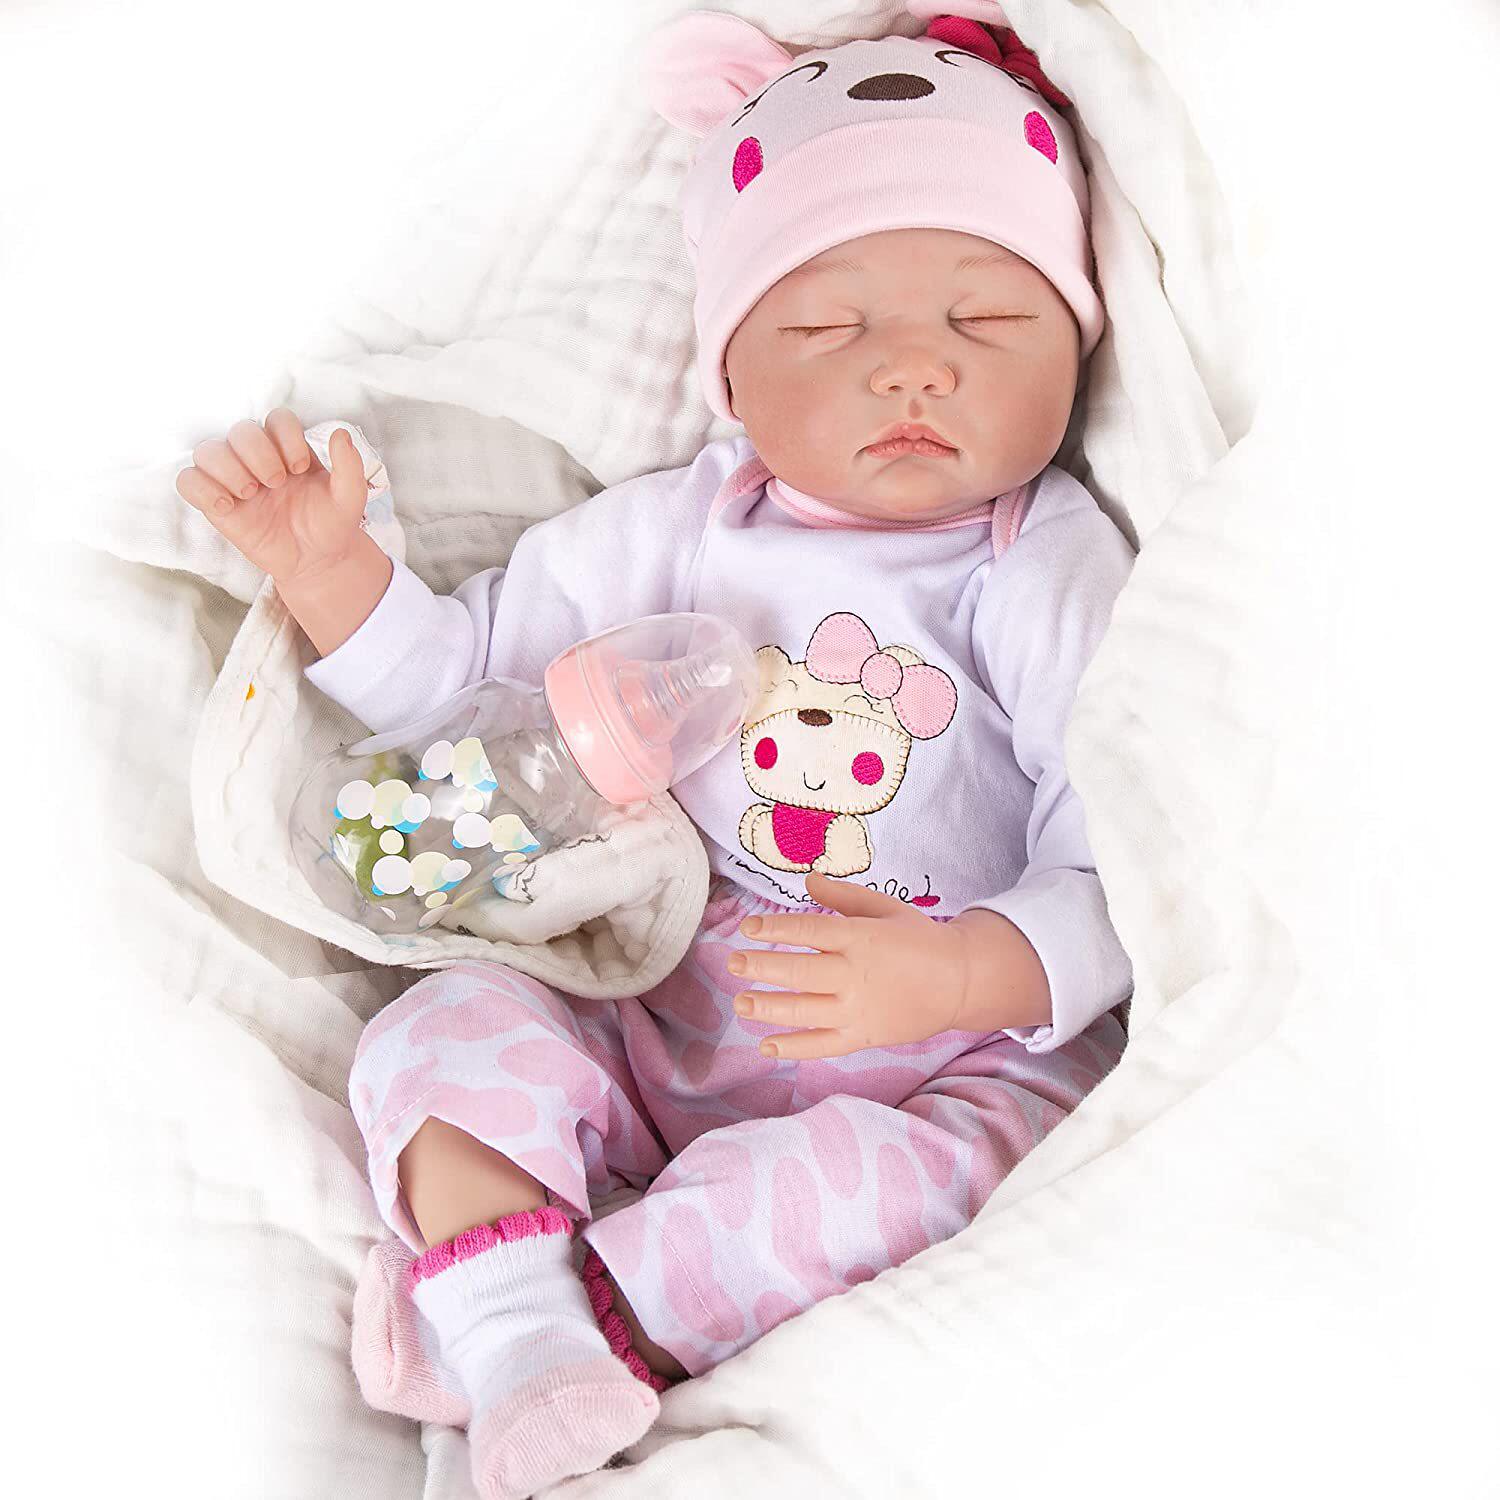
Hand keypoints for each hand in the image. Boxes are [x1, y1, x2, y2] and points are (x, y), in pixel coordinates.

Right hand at [174, 408, 370, 586]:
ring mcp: (234, 480)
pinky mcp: (216, 504)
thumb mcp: (350, 498)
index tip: (300, 468)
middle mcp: (257, 459)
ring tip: (251, 493)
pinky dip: (201, 488)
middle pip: (241, 429)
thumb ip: (350, 466)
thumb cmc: (330, 524)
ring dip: (228, 468)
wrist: (318, 561)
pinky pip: (188, 481)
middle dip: (258, 453)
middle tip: (276, 483)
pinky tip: (228, 506)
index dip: (285, 436)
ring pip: (206, 450)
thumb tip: (341, 434)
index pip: (276, 419)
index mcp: (288, 450)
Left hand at [728, 871, 971, 1059]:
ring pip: (804, 1011)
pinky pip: (823, 1046)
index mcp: (860, 938)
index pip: (809, 932)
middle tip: (733, 963)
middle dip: (761, 968)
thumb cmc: (919, 939)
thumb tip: (807, 880)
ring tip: (741, 1002)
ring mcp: (858, 1009)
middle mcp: (855, 975)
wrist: (960, 981)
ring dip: (768, 1008)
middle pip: (799, 972)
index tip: (748, 928)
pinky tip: (766, 1046)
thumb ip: (843, 896)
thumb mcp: (884, 907)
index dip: (775, 930)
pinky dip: (794, 1048)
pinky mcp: (863, 1036)